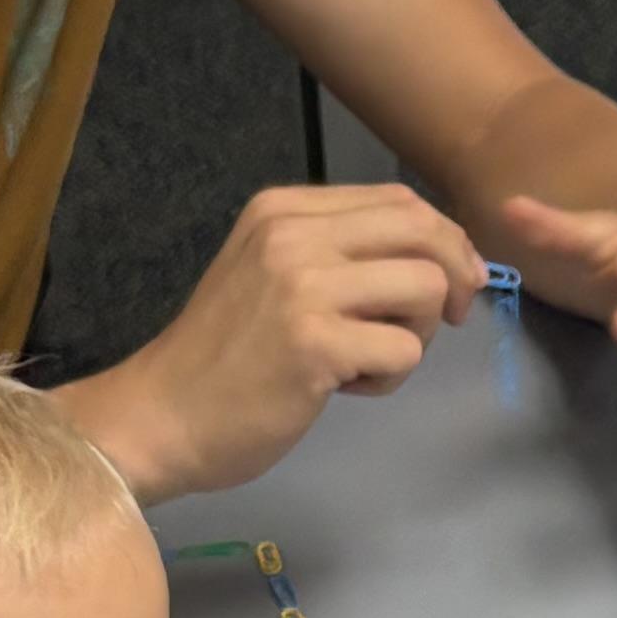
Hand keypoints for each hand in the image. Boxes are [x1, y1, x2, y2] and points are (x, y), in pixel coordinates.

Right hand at [68, 184, 481, 499]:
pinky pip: (405, 351)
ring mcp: (303, 286)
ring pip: (426, 286)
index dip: (445, 241)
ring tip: (367, 360)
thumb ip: (339, 254)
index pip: (400, 201)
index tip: (450, 284)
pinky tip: (342, 388)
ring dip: (418, 334)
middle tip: (448, 320)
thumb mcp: (271, 275)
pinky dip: (390, 379)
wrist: (160, 416)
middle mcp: (293, 234)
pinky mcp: (315, 344)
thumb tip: (442, 255)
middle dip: (456, 276)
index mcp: (283, 210)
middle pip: (424, 231)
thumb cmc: (224, 357)